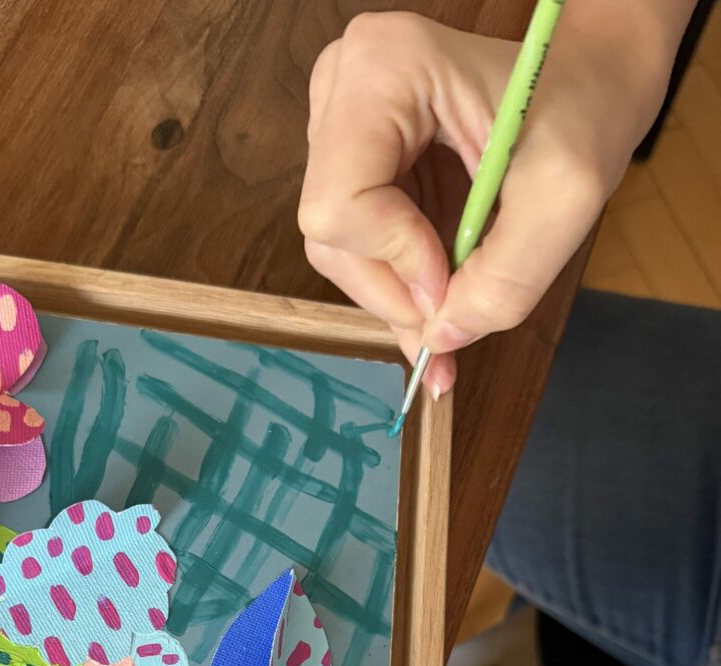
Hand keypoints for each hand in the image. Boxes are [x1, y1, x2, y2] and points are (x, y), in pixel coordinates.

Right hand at [299, 10, 676, 395]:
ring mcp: (338, 121)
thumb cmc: (584, 111)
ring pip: (337, 248)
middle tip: (457, 312)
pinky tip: (438, 299)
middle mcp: (343, 86)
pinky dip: (398, 280)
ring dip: (397, 290)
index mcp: (383, 69)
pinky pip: (355, 242)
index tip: (453, 277)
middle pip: (331, 234)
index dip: (394, 259)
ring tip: (456, 305)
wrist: (589, 80)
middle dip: (394, 288)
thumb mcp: (565, 199)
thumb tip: (439, 340)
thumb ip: (505, 280)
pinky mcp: (350, 155)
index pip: (339, 205)